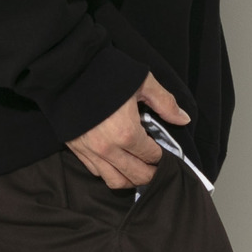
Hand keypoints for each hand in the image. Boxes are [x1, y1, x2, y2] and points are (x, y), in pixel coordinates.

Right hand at [67, 74, 190, 188]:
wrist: (67, 70)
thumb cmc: (106, 73)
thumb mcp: (142, 82)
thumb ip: (165, 103)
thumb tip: (183, 119)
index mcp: (126, 133)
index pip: (152, 157)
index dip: (163, 157)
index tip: (167, 154)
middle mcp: (108, 148)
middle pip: (137, 176)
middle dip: (152, 174)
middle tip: (159, 168)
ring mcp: (90, 151)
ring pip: (115, 181)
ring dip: (131, 179)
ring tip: (139, 170)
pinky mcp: (76, 149)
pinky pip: (96, 172)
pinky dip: (110, 173)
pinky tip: (118, 163)